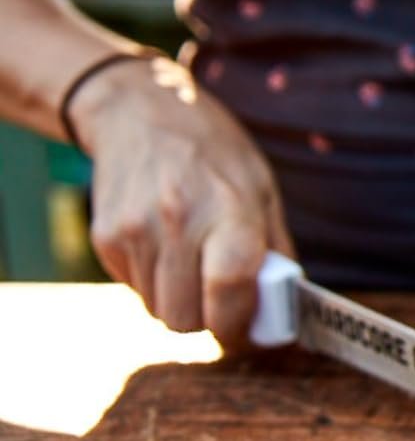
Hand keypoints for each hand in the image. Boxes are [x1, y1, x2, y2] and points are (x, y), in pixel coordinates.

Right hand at [68, 57, 293, 346]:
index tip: (250, 329)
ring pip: (159, 311)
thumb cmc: (214, 152)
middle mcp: (177, 221)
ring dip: (181, 301)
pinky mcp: (105, 238)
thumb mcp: (262, 188)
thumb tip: (283, 308)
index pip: (230, 288)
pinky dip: (154, 282)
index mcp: (228, 208)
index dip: (241, 324)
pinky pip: (134, 289)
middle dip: (210, 317)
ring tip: (193, 259)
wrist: (139, 111)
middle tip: (223, 294)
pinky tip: (165, 244)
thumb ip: (275, 249)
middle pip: (188, 318)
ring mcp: (134, 231)